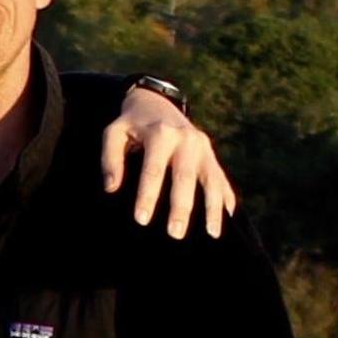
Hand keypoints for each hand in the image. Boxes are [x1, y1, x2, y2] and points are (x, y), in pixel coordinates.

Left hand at [104, 89, 236, 238]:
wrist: (157, 103)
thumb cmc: (132, 125)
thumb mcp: (114, 133)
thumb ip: (110, 158)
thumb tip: (111, 188)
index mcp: (161, 133)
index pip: (154, 169)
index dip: (147, 195)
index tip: (141, 220)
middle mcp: (187, 140)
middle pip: (185, 177)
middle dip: (181, 207)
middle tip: (175, 234)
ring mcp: (204, 149)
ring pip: (211, 181)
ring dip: (212, 208)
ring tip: (211, 234)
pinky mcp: (212, 158)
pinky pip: (222, 181)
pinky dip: (226, 202)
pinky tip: (227, 223)